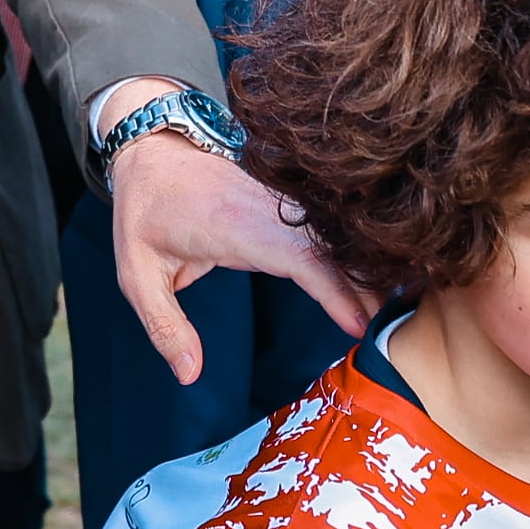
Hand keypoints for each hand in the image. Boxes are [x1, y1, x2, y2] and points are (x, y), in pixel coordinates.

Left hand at [101, 81, 368, 384]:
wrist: (150, 153)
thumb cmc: (144, 214)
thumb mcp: (136, 276)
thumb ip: (164, 327)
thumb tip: (189, 375)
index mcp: (234, 225)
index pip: (298, 257)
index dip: (333, 289)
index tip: (358, 323)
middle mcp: (265, 209)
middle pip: (329, 246)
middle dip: (365, 284)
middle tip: (392, 328)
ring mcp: (277, 200)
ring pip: (332, 233)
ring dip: (362, 267)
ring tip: (393, 306)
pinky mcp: (283, 200)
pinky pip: (323, 225)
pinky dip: (348, 251)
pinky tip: (370, 275)